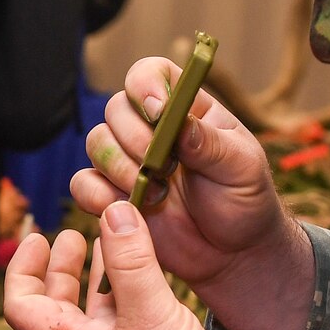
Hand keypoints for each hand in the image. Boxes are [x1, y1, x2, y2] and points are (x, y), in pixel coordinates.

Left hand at [3, 199, 237, 329]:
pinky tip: (147, 280)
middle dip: (62, 267)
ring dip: (96, 278)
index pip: (21, 306)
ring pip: (91, 315)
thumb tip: (113, 210)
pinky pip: (119, 327)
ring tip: (111, 245)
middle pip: (55, 307)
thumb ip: (131, 260)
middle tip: (73, 235)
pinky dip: (123, 297)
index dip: (22, 268)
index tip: (37, 236)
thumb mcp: (150, 311)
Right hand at [76, 58, 315, 329]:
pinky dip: (100, 195)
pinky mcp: (113, 197)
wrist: (235, 255)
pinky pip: (83, 185)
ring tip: (159, 194)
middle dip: (135, 138)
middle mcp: (150, 130)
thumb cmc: (246, 202)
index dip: (144, 84)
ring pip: (96, 143)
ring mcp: (129, 162)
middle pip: (115, 108)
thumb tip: (173, 118)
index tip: (156, 112)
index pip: (150, 74)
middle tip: (167, 167)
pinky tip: (135, 209)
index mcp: (185, 109)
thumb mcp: (241, 167)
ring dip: (121, 168)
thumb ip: (207, 141)